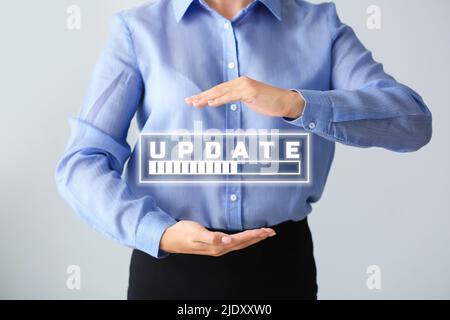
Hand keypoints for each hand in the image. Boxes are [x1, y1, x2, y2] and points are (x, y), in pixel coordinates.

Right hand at [160, 220, 275, 256]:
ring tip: (263, 234)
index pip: (240, 240)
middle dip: (258, 238)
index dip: (253, 235)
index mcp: (217, 246)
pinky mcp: (214, 244)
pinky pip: (234, 242)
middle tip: (271, 232)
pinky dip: (243, 239)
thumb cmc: (181, 234)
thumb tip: (226, 241)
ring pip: (240, 244)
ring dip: (253, 239)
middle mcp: (219, 249)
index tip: (265, 230)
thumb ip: (211, 237)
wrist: (169, 238)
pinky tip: (246, 237)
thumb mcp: (195, 233)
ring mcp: (217, 248)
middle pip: (243, 243)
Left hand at [185, 76, 304, 118]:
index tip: (193, 100)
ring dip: (207, 98)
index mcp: (239, 84)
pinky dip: (220, 99)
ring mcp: (244, 85)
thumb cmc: (269, 102)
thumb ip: (238, 98)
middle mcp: (239, 82)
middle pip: (216, 90)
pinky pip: (232, 96)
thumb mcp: (250, 100)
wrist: (285, 101)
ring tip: (195, 103)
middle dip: (201, 96)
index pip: (218, 90)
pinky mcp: (249, 91)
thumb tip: (226, 100)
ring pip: (221, 92)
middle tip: (188, 102)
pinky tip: (211, 103)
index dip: (205, 95)